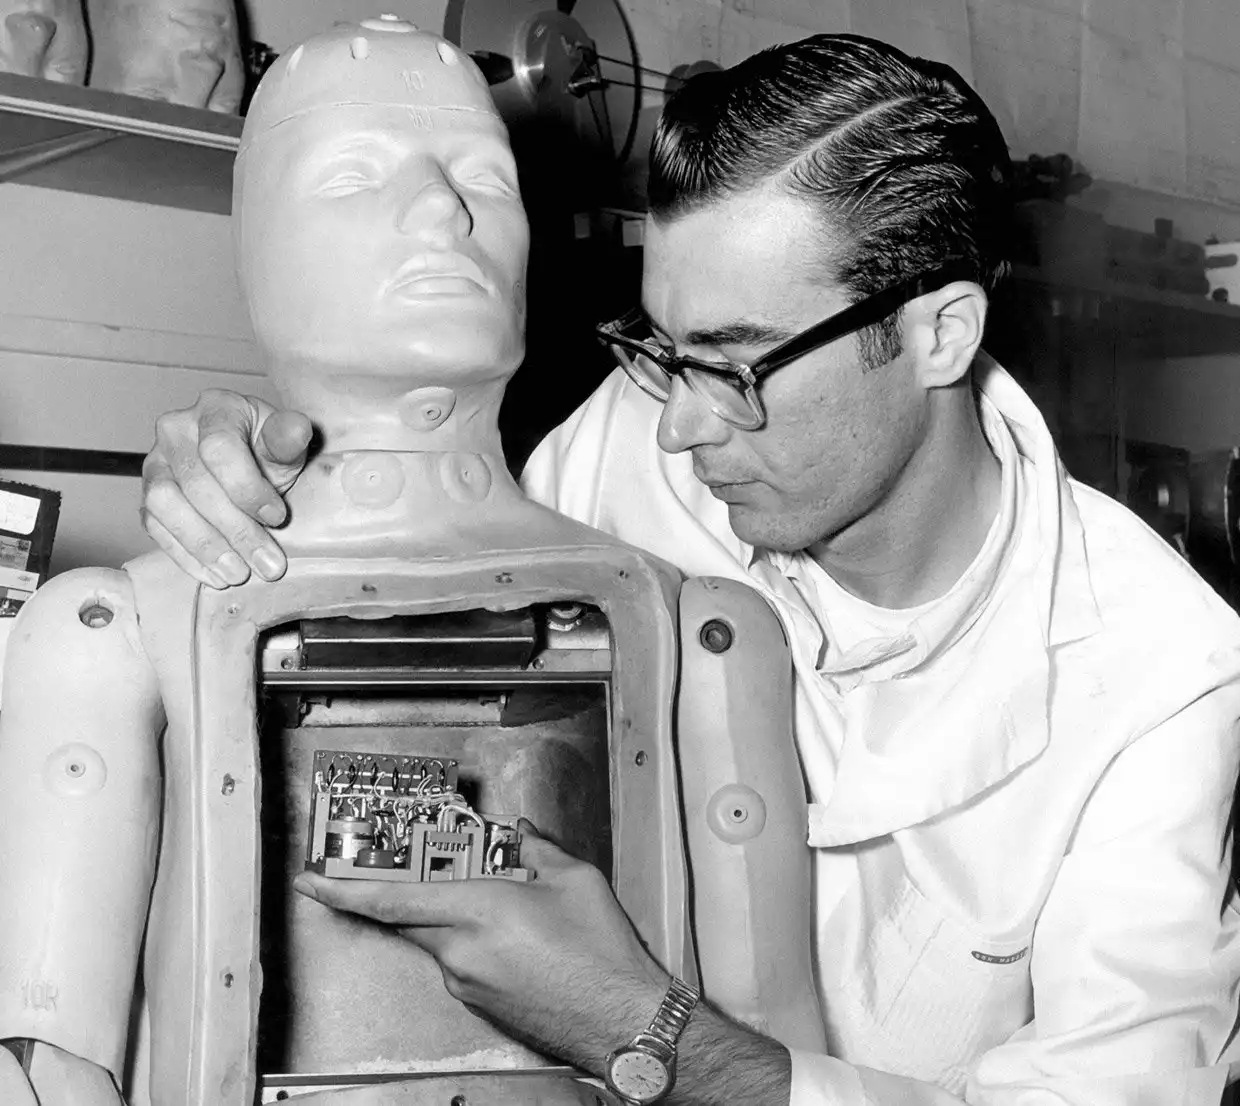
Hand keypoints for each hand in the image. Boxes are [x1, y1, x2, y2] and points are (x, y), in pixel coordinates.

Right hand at [141, 389, 311, 587]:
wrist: (251, 464)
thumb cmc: (267, 451)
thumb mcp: (286, 445)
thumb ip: (288, 439)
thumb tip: (297, 428)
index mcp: (215, 408)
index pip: (220, 449)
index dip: (248, 488)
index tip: (278, 517)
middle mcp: (176, 430)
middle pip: (196, 484)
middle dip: (235, 530)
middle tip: (267, 562)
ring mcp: (155, 463)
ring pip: (165, 506)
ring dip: (205, 545)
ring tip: (239, 573)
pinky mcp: (148, 496)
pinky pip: (155, 527)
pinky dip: (185, 556)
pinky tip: (215, 574)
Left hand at [292, 823, 669, 1071]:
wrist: (620, 1019)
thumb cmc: (600, 956)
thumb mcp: (576, 880)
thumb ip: (539, 850)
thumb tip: (523, 835)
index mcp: (479, 912)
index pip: (394, 900)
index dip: (345, 890)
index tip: (312, 881)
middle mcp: (462, 951)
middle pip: (410, 915)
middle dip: (400, 890)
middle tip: (409, 866)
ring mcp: (467, 982)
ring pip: (437, 936)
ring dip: (448, 912)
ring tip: (494, 898)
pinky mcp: (479, 1002)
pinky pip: (457, 960)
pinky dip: (467, 937)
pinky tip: (507, 931)